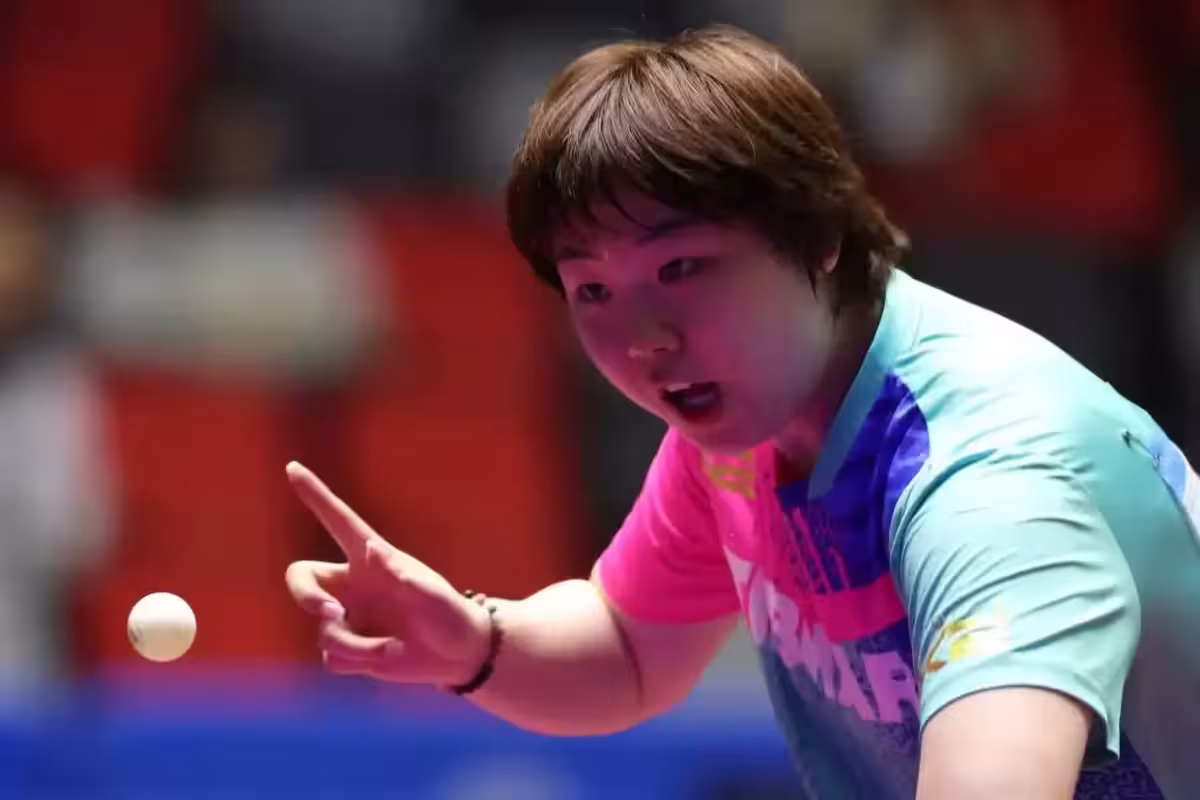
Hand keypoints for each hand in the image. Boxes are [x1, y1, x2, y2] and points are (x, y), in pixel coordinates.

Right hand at [283, 461, 490, 686]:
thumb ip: (401, 576)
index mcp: (373, 560)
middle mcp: (354, 585)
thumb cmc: (450, 615)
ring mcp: (350, 616)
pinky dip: (358, 662)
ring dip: (355, 645)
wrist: (459, 655)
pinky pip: (333, 658)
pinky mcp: (350, 648)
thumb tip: (372, 551)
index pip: (339, 521)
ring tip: (394, 647)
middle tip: (328, 612)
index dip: (316, 495)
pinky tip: (388, 657)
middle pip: (302, 578)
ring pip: (323, 630)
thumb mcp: (431, 595)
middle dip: (304, 595)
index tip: (293, 467)